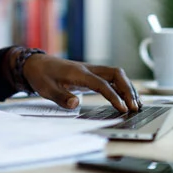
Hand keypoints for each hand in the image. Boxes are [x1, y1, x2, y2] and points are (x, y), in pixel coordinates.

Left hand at [22, 54, 141, 111]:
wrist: (36, 64)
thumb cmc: (41, 76)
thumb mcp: (46, 89)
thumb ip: (61, 97)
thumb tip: (76, 104)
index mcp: (78, 73)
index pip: (101, 83)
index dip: (113, 96)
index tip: (122, 108)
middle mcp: (88, 69)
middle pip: (115, 74)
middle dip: (127, 89)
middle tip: (135, 107)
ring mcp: (91, 70)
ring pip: (116, 74)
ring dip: (128, 87)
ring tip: (136, 104)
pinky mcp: (91, 74)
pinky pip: (111, 78)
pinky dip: (122, 86)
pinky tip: (127, 98)